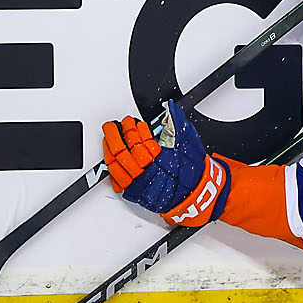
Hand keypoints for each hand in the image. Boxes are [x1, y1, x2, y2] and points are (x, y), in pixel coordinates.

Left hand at [103, 99, 228, 226]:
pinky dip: (112, 169)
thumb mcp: (187, 141)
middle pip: (123, 150)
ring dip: (109, 149)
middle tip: (112, 126)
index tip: (129, 121)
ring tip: (108, 138)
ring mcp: (138, 182)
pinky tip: (110, 160)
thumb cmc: (191, 172)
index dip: (131, 128)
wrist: (193, 193)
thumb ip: (177, 122)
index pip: (138, 139)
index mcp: (157, 156)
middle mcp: (146, 170)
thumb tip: (170, 108)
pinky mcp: (134, 192)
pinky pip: (117, 181)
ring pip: (116, 164)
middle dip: (115, 135)